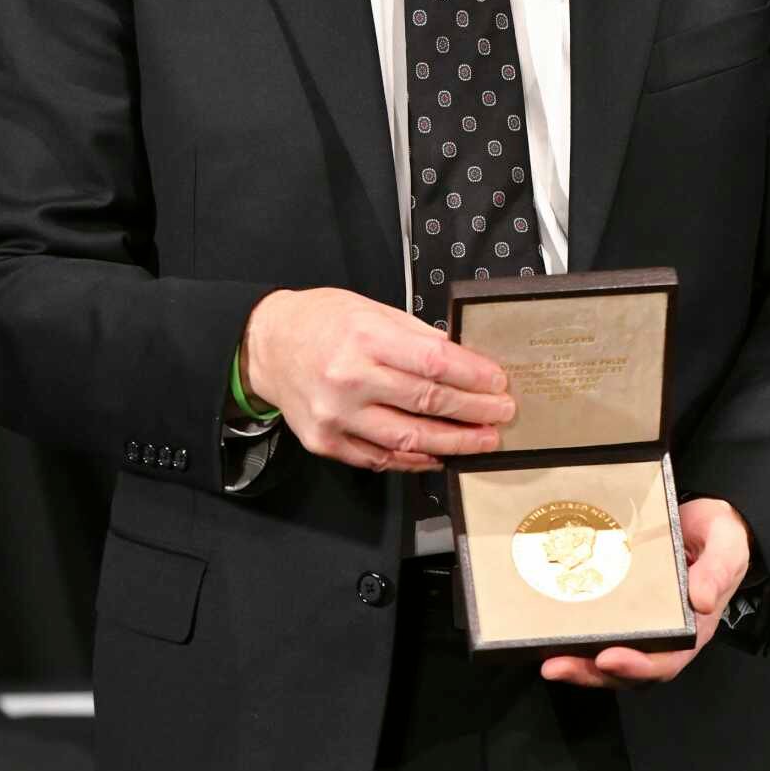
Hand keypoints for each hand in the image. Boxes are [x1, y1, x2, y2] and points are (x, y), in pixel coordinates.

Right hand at [241, 288, 514, 471]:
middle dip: (474, 412)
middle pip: (426, 402)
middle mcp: (349, 378)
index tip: (499, 383)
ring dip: (453, 443)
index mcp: (364, 337)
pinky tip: (438, 454)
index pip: (433, 362)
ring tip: (482, 441)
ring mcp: (336, 416)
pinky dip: (414, 460)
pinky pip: (379, 458)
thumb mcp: (371, 310)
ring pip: (408, 439)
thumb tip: (463, 358)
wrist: (267, 345)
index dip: (473, 377)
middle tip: (502, 414)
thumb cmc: (322, 321)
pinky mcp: (326, 442)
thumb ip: (415, 335)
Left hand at [540, 496, 751, 688]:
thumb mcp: (727, 547)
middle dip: (592, 672)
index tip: (608, 657)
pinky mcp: (625, 608)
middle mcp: (666, 634)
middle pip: (629, 668)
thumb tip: (701, 600)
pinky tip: (552, 634)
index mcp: (694, 628)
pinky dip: (578, 640)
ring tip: (548, 661)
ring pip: (609, 657)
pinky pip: (602, 631)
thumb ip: (717, 570)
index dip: (637, 665)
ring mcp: (644, 623)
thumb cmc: (722, 537)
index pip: (666, 660)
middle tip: (557, 666)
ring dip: (579, 664)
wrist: (709, 521)